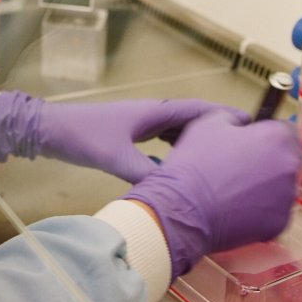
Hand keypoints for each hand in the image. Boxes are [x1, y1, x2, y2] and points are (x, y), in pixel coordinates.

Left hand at [0, 91, 250, 182]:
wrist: (51, 129)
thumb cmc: (83, 136)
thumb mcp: (116, 157)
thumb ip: (147, 173)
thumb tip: (176, 191)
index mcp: (155, 111)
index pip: (199, 110)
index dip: (225, 117)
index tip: (250, 127)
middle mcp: (153, 112)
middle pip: (193, 119)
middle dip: (217, 131)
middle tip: (241, 148)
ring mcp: (141, 122)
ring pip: (179, 130)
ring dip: (198, 140)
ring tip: (219, 159)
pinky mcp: (130, 133)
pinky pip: (164, 139)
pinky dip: (178, 149)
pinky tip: (182, 166)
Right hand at [122, 113, 301, 277]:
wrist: (183, 208)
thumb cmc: (195, 163)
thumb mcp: (210, 123)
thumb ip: (235, 118)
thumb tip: (243, 124)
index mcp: (277, 137)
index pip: (287, 130)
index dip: (269, 135)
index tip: (256, 142)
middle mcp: (289, 166)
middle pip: (289, 159)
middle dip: (271, 160)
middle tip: (244, 167)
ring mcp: (286, 198)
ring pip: (282, 187)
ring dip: (267, 186)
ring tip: (236, 190)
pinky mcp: (279, 224)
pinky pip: (275, 212)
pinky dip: (261, 210)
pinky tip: (237, 208)